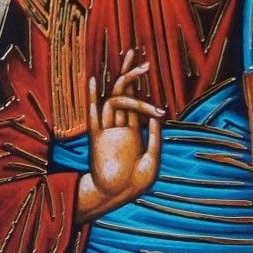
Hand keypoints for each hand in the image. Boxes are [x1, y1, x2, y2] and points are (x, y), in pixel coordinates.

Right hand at [75, 49, 164, 223]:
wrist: (118, 198)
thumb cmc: (136, 183)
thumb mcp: (152, 159)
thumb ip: (155, 138)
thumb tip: (158, 116)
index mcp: (133, 131)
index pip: (136, 101)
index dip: (139, 84)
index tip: (146, 66)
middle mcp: (120, 126)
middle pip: (124, 92)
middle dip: (130, 73)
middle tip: (137, 54)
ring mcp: (108, 131)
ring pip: (115, 100)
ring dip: (127, 84)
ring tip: (138, 69)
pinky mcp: (98, 140)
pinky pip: (94, 116)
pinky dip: (93, 98)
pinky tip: (94, 81)